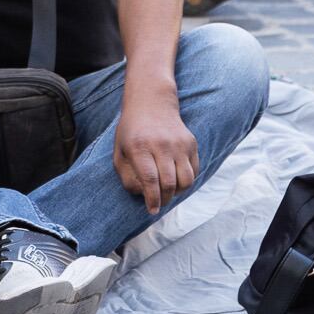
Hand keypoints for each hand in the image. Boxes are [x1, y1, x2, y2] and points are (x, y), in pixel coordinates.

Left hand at [114, 89, 198, 214]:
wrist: (151, 102)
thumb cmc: (131, 132)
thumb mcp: (119, 152)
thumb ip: (127, 177)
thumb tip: (142, 196)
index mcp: (139, 146)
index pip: (150, 180)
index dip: (152, 200)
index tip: (152, 210)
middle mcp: (161, 144)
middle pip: (169, 183)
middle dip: (164, 200)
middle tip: (158, 203)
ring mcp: (179, 143)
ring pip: (186, 180)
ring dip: (177, 192)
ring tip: (167, 191)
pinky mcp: (191, 142)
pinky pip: (194, 171)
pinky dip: (186, 181)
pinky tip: (175, 179)